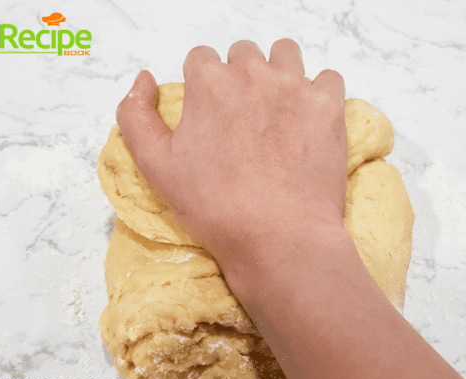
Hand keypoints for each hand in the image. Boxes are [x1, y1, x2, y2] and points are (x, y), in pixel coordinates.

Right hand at [116, 39, 347, 259]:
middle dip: (240, 78)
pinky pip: (328, 78)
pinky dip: (318, 94)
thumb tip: (144, 80)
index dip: (202, 86)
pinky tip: (308, 120)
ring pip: (285, 54)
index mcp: (209, 83)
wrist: (279, 237)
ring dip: (278, 73)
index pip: (201, 58)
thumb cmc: (216, 207)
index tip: (211, 114)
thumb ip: (136, 116)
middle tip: (243, 120)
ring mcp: (296, 87)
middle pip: (243, 54)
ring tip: (276, 111)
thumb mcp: (156, 166)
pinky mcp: (329, 107)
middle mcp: (253, 74)